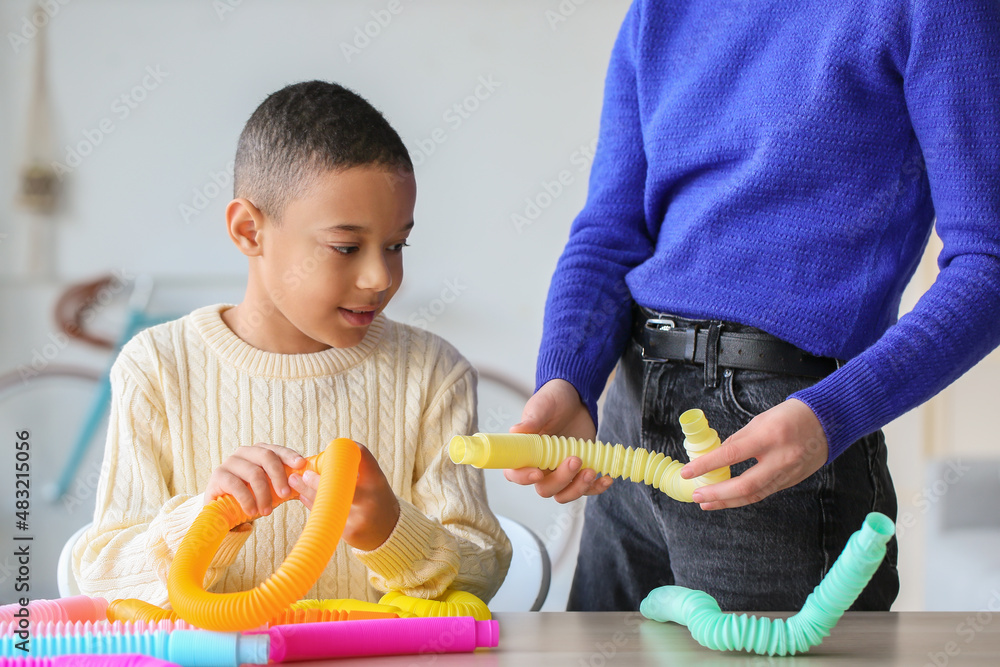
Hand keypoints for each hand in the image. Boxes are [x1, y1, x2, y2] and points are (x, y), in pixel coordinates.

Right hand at [205, 443, 306, 517]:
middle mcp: (245, 452)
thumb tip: (312, 481)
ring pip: (253, 473)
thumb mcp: (272, 489)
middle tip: (286, 495)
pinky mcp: (218, 475)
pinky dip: (247, 499)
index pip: (277, 449)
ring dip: (263, 494)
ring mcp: (230, 462)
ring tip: (267, 512)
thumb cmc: (253, 497)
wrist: (223, 511)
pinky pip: (235, 485)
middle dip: (279, 476)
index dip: (290, 455)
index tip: (301, 464)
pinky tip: (252, 512)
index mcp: (260, 451)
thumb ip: (289, 484)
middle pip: (266, 456)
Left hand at [288, 443, 399, 550]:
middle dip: (316, 480)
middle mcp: (370, 497)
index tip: (329, 450)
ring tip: (295, 481)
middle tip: (302, 473)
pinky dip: (312, 505)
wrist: (389, 530)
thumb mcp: (372, 480)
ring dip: (307, 491)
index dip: (344, 453)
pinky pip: (326, 516)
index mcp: (376, 479)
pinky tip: (303, 496)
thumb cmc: (374, 497)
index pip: (362, 457)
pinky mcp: (349, 532)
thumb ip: (353, 469)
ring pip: (327, 503)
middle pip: (338, 485)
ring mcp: (360, 516)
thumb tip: (321, 457)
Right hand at [504, 379, 612, 502]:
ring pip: (564, 494)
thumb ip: (531, 420)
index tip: (538, 472)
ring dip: (578, 488)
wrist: (576, 398)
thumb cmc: (553, 400)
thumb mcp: (542, 406)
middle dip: (561, 480)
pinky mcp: (579, 471)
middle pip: (544, 488)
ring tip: (591, 471)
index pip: (515, 473)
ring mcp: (561, 471)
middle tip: (575, 460)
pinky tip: (605, 478)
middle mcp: (540, 466)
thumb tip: (515, 431)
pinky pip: (586, 489)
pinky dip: (596, 488)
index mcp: (525, 452)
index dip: (523, 478)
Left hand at [679, 399, 828, 509]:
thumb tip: (718, 457)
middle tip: (697, 495)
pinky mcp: (792, 481)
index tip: (688, 471)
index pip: (731, 455)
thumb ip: (739, 440)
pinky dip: (744, 497)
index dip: (706, 465)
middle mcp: (780, 458)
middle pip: (744, 486)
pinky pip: (764, 492)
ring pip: (754, 495)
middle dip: (717, 494)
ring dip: (728, 501)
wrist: (829, 421)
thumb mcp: (760, 420)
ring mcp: (788, 473)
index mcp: (769, 437)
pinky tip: (729, 498)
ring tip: (707, 502)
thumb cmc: (792, 415)